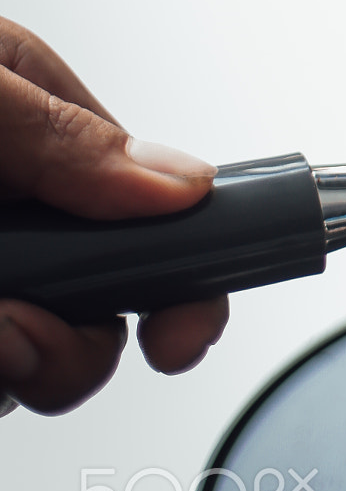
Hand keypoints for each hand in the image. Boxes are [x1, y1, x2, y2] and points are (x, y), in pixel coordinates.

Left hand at [0, 20, 228, 413]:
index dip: (182, 283)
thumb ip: (63, 134)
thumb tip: (181, 184)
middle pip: (97, 310)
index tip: (177, 338)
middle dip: (74, 346)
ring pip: (32, 358)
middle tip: (19, 337)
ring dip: (11, 364)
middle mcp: (17, 201)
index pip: (156, 215)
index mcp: (42, 126)